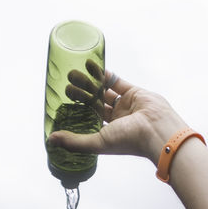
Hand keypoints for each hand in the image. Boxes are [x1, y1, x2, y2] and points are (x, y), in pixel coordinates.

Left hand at [48, 60, 187, 164]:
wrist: (156, 130)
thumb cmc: (129, 141)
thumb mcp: (97, 143)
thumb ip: (74, 141)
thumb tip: (51, 139)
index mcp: (109, 134)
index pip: (89, 121)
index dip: (77, 111)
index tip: (63, 101)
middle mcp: (117, 120)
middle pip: (94, 104)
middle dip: (81, 93)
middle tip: (67, 84)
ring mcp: (126, 105)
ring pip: (103, 91)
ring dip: (89, 82)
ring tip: (73, 73)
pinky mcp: (133, 92)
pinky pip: (116, 81)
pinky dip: (104, 73)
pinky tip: (91, 66)